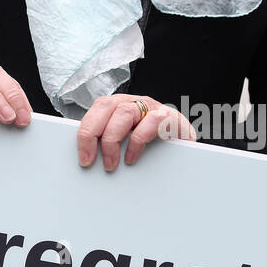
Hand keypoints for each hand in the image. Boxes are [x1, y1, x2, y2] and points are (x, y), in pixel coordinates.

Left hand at [77, 94, 194, 170]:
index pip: (97, 108)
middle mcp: (134, 102)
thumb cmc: (150, 149)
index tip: (83, 158)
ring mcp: (152, 107)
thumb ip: (105, 143)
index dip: (85, 131)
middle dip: (92, 134)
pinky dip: (138, 140)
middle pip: (106, 106)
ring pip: (125, 112)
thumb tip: (84, 159)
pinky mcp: (170, 117)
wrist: (184, 152)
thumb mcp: (122, 144)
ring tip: (111, 164)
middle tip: (90, 161)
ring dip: (113, 140)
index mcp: (118, 106)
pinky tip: (132, 157)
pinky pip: (153, 121)